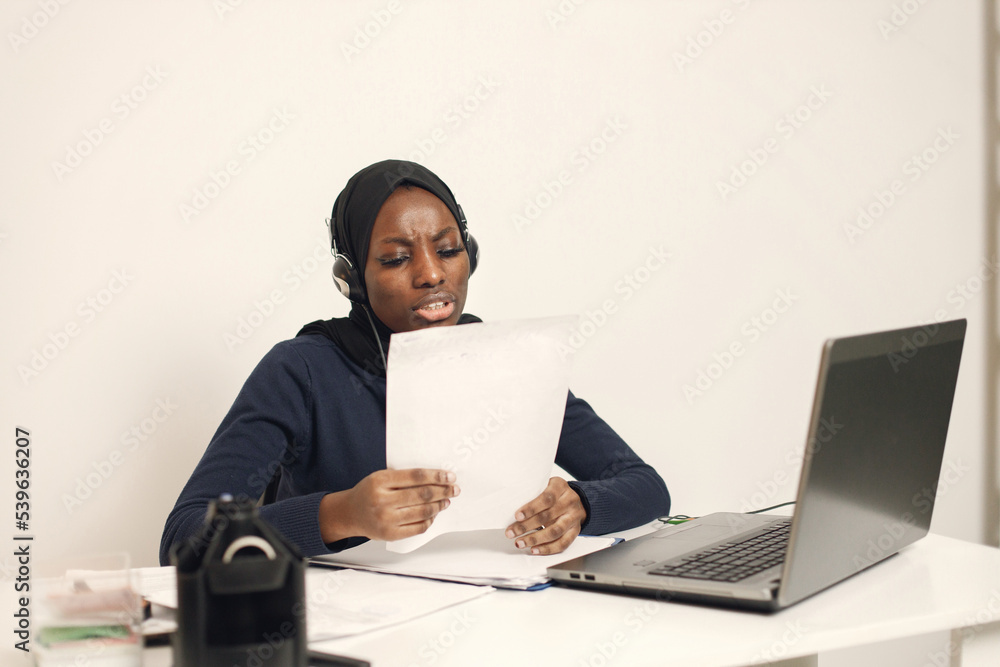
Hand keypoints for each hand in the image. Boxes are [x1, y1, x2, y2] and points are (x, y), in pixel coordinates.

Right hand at [320, 469, 458, 542]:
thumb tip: (436, 479)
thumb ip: (403, 477)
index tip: (450, 476)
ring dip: (439, 505)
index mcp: (380, 481)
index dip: (436, 476)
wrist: (351, 513)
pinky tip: (433, 514)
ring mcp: (386, 519)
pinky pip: (418, 527)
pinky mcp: (390, 534)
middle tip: (454, 489)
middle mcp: (382, 500)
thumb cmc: (369, 492)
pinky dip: (430, 520)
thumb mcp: (380, 477)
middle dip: (443, 491)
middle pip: (422, 494)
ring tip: (446, 501)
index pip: (416, 476)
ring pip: (423, 511)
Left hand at [505, 477, 585, 554]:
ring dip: (535, 539)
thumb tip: (509, 508)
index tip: (517, 516)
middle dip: (526, 526)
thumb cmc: (554, 492)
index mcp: (560, 486)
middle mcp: (570, 501)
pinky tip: (534, 549)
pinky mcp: (576, 531)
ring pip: (555, 531)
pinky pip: (563, 543)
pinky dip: (547, 549)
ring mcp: (574, 517)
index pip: (547, 498)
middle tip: (511, 532)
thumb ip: (533, 493)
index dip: (531, 508)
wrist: (574, 499)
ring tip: (520, 543)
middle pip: (548, 516)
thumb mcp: (545, 485)